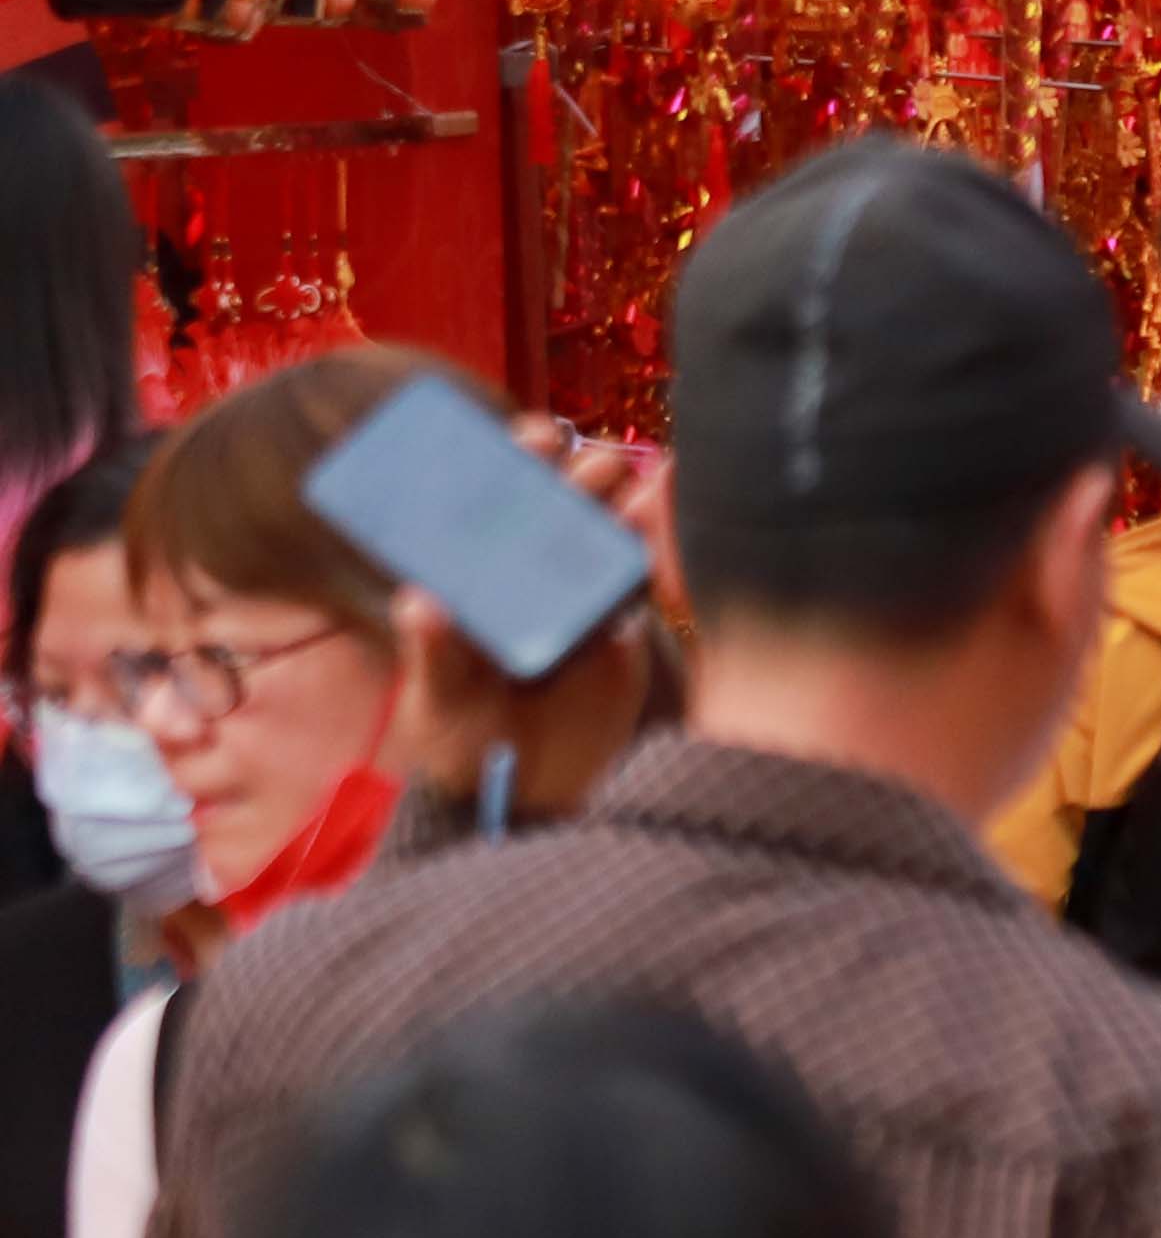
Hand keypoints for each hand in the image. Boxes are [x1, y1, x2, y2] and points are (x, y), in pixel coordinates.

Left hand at [379, 424, 677, 832]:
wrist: (529, 798)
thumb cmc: (464, 745)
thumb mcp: (440, 702)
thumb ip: (436, 654)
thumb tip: (420, 601)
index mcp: (474, 583)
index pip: (493, 508)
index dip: (510, 466)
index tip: (527, 439)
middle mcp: (525, 579)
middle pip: (554, 509)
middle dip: (573, 473)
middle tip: (584, 458)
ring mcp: (578, 600)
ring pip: (601, 534)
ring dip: (616, 502)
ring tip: (626, 479)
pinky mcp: (624, 627)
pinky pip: (640, 579)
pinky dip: (655, 547)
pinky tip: (663, 519)